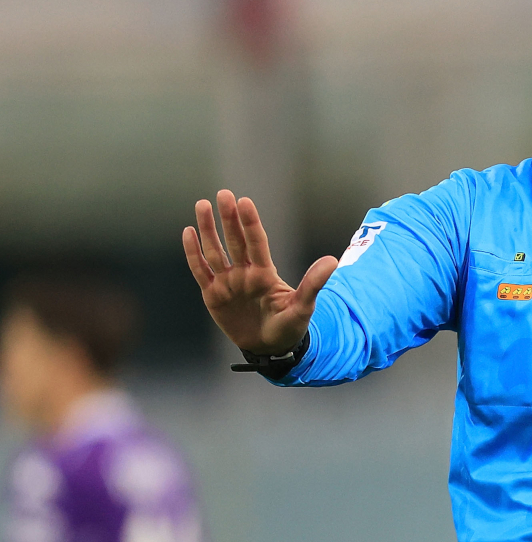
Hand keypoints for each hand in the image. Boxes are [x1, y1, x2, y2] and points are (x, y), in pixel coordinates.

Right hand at [182, 190, 338, 354]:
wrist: (270, 347)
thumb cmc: (289, 326)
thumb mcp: (302, 307)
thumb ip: (313, 284)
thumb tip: (332, 261)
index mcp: (265, 273)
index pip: (257, 243)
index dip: (250, 223)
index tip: (245, 202)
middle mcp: (245, 273)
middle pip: (235, 241)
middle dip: (228, 218)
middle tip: (223, 194)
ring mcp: (228, 282)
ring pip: (214, 251)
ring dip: (208, 229)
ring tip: (202, 205)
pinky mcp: (213, 294)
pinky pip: (201, 270)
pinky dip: (193, 253)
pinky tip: (188, 232)